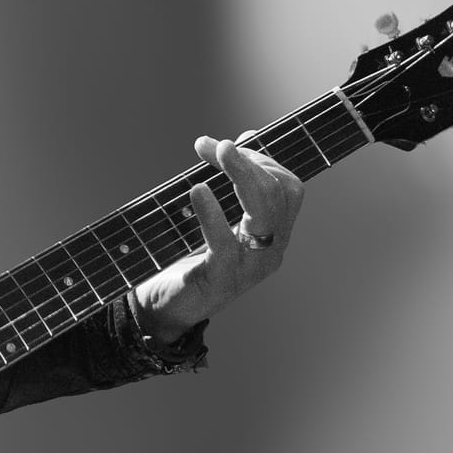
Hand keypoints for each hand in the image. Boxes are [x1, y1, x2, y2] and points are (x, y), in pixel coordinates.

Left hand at [125, 132, 302, 343]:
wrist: (165, 309)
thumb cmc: (189, 260)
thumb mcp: (214, 219)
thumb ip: (228, 188)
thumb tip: (234, 143)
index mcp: (275, 235)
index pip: (288, 188)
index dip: (262, 159)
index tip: (229, 145)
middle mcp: (271, 252)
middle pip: (279, 194)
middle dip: (251, 161)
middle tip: (219, 147)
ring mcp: (250, 269)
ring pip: (263, 213)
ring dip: (242, 176)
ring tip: (219, 153)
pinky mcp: (221, 281)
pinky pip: (224, 243)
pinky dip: (212, 214)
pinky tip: (198, 192)